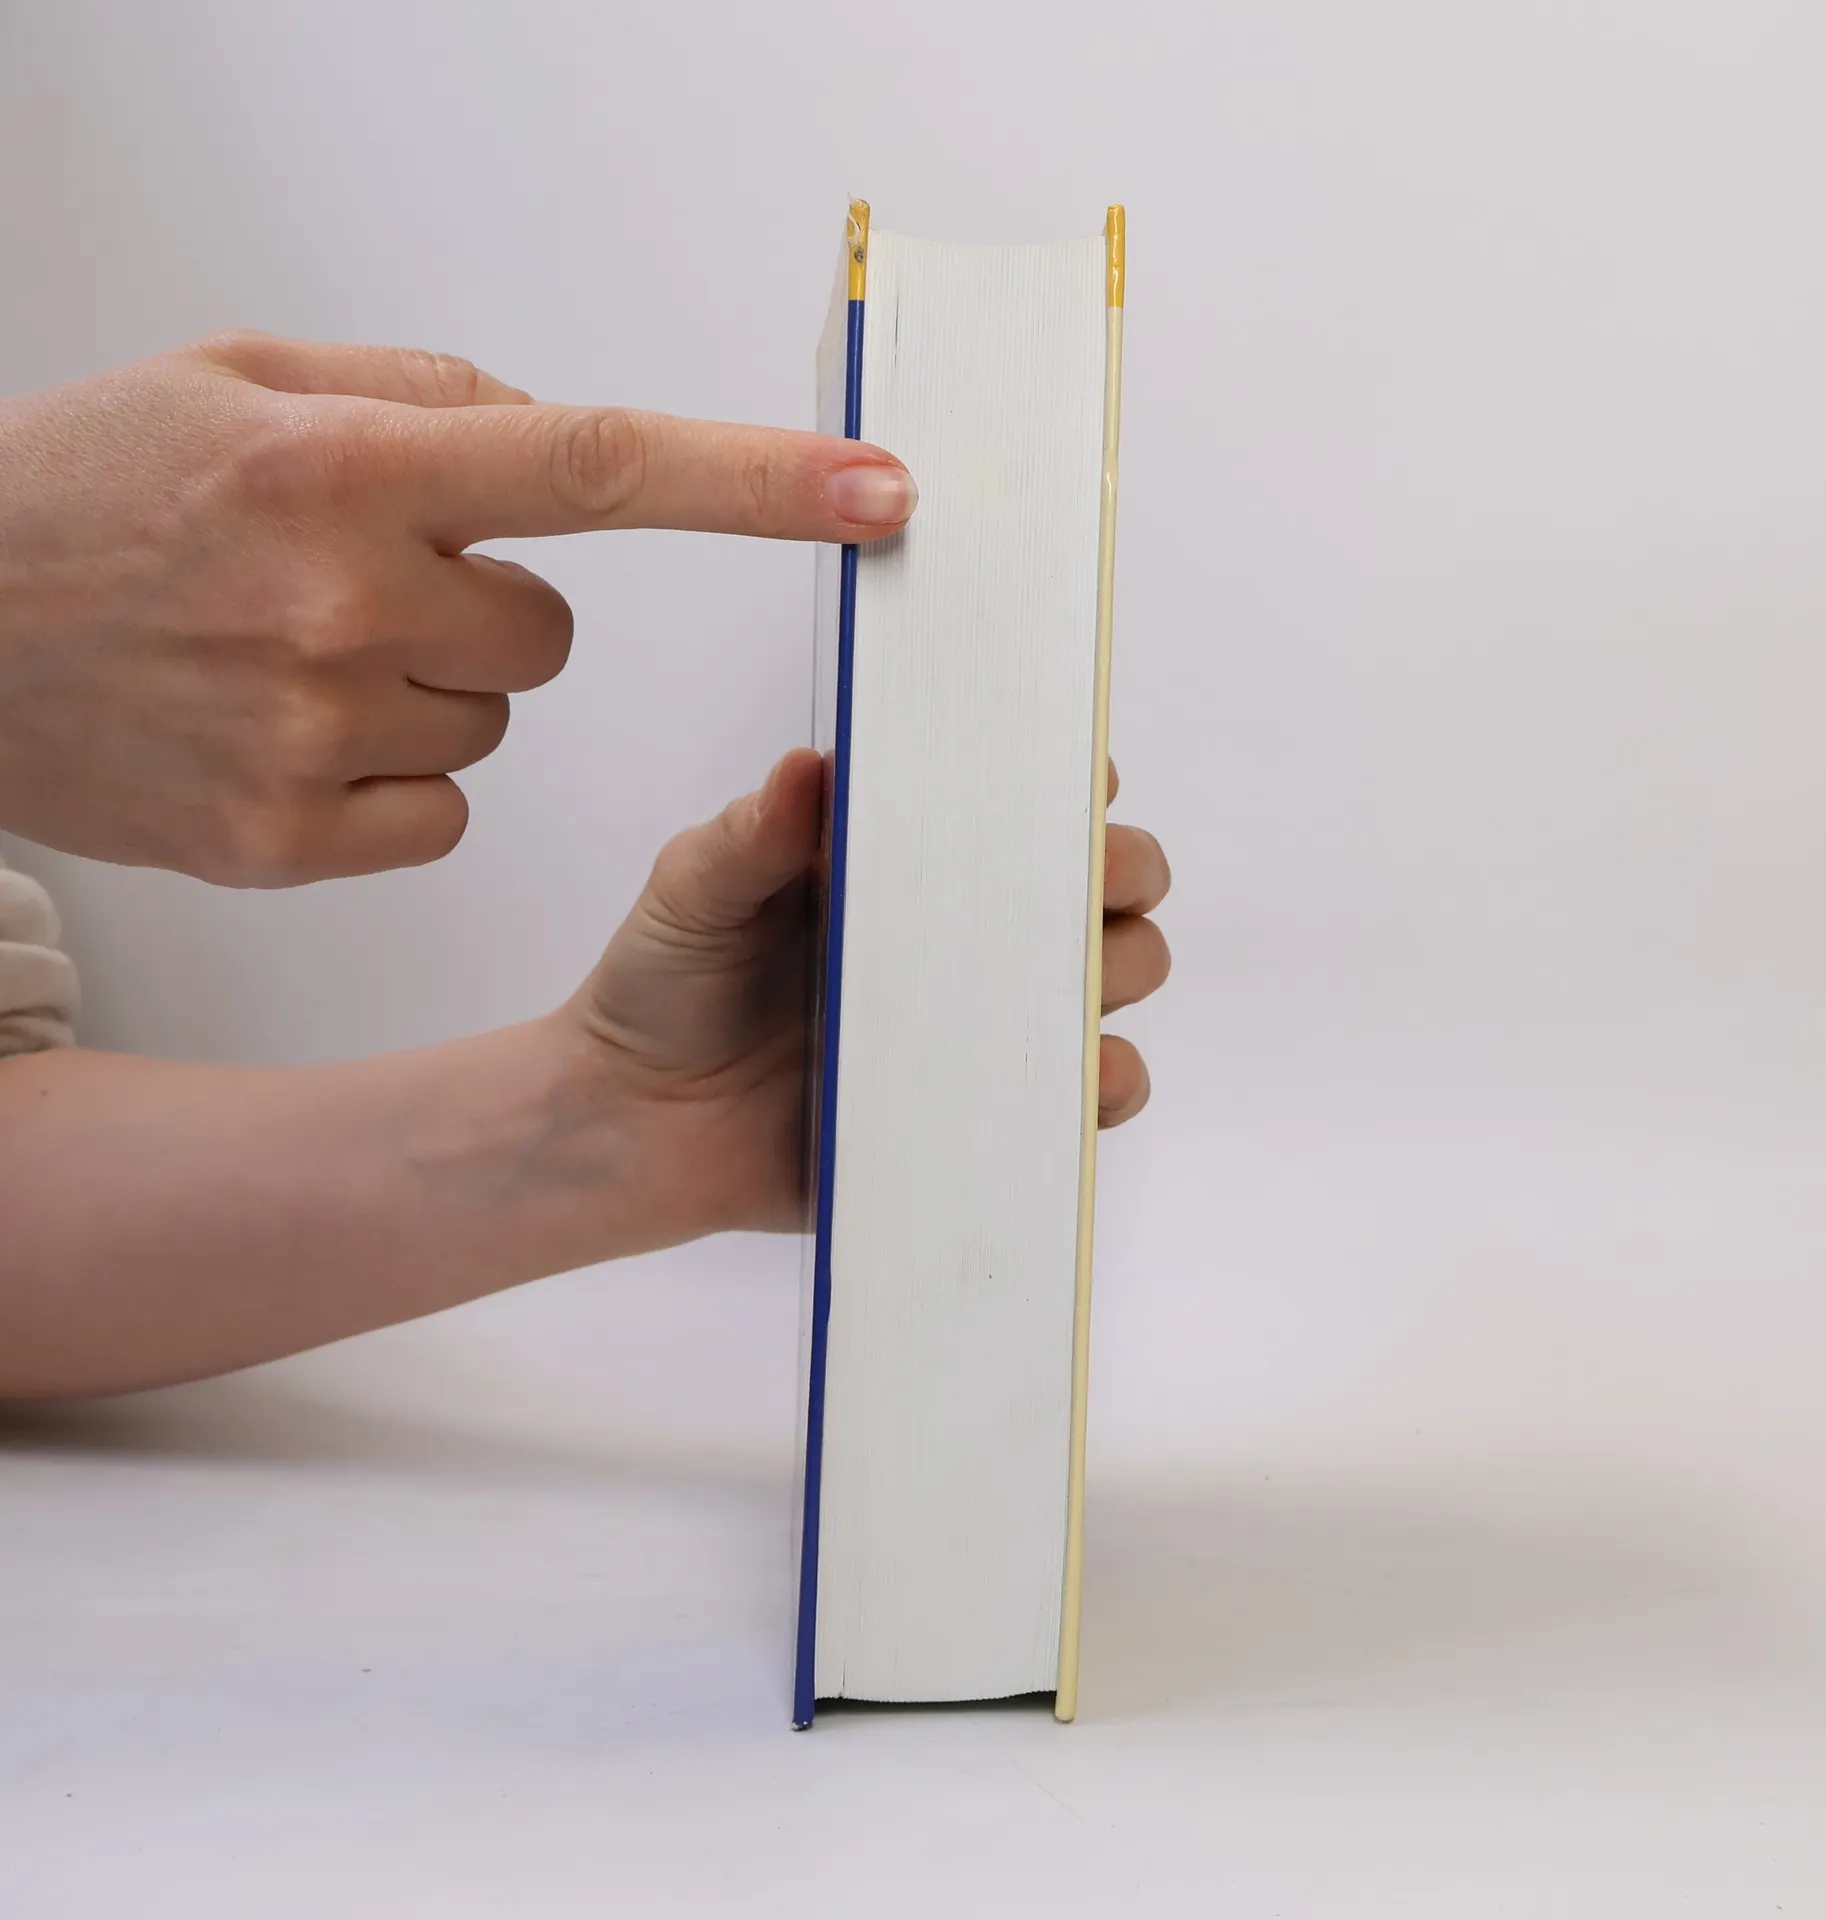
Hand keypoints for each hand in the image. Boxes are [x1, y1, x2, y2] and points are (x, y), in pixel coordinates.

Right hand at [0, 332, 915, 885]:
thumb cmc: (88, 496)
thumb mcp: (236, 383)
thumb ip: (420, 394)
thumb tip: (562, 439)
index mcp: (340, 465)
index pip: (600, 464)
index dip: (757, 481)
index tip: (878, 490)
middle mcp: (339, 599)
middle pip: (552, 630)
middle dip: (486, 607)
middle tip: (355, 586)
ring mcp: (315, 735)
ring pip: (494, 722)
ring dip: (426, 690)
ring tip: (288, 658)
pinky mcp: (288, 842)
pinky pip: (444, 811)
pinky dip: (389, 780)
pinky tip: (285, 738)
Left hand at [570, 751, 1171, 1235]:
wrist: (636, 1130)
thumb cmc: (665, 989)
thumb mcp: (693, 893)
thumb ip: (748, 835)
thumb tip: (803, 768)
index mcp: (911, 858)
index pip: (1025, 798)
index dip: (1074, 780)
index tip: (1083, 779)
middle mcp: (969, 934)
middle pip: (1108, 883)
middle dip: (1123, 870)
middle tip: (1086, 879)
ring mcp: (985, 1025)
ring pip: (1118, 978)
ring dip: (1121, 970)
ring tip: (1072, 981)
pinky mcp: (983, 1114)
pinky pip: (1087, 1098)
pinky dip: (1104, 1083)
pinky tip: (1071, 1078)